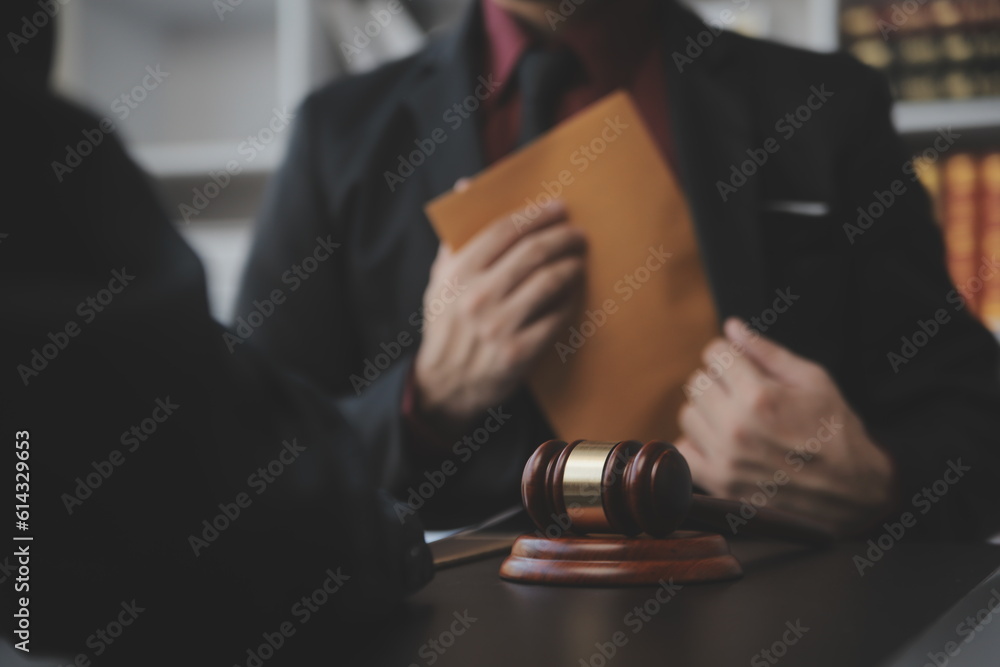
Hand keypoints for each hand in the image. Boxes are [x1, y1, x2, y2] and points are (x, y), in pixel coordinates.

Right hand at [413, 198, 585, 436]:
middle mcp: (477, 297)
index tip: (558, 208)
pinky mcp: (518, 352)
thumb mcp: (440, 280)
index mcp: (457, 273)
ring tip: (579, 261)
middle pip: (532, 252)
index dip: (536, 215)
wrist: (446, 383)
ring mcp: (498, 326)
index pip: (504, 231)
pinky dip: (569, 301)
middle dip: (563, 238)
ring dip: (571, 266)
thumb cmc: (447, 324)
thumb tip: (465, 185)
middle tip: (578, 234)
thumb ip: (457, 235)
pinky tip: (574, 293)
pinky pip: (555, 317)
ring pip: (549, 282)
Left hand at [676, 318, 896, 537]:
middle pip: (697, 382)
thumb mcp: (813, 380)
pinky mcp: (720, 484)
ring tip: (735, 419)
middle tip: (743, 393)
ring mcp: (725, 459)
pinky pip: (683, 452)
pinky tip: (721, 442)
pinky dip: (697, 444)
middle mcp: (736, 428)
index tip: (743, 366)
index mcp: (760, 396)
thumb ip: (767, 352)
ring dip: (707, 412)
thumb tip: (731, 326)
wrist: (851, 491)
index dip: (730, 355)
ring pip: (688, 415)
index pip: (715, 354)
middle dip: (718, 381)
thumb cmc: (835, 429)